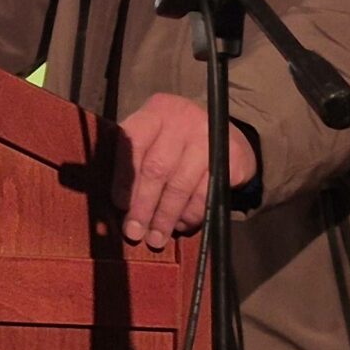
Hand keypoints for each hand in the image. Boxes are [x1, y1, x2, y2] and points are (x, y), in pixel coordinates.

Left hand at [114, 94, 257, 250]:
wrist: (225, 133)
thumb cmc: (176, 141)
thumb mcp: (154, 138)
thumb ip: (134, 160)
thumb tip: (117, 205)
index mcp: (156, 112)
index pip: (132, 143)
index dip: (124, 178)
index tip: (119, 206)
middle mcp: (182, 119)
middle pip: (156, 168)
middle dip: (143, 205)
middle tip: (135, 232)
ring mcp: (209, 137)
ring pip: (180, 185)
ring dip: (165, 217)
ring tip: (155, 238)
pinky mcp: (231, 157)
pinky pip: (205, 194)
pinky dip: (191, 214)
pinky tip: (181, 226)